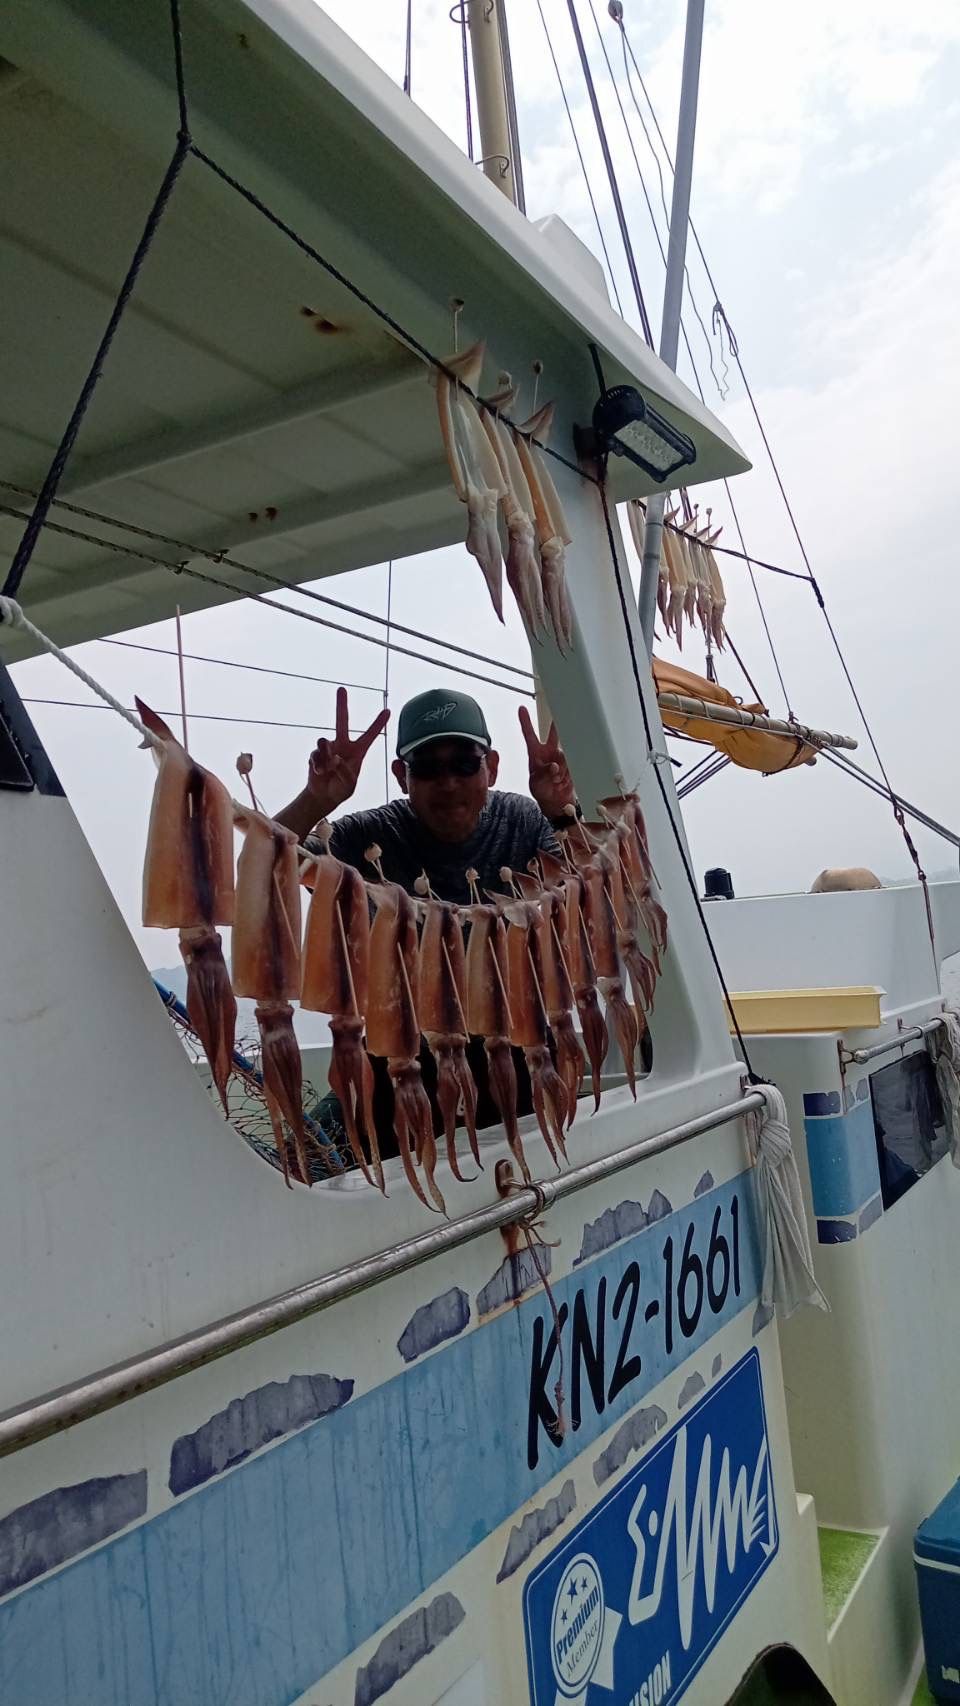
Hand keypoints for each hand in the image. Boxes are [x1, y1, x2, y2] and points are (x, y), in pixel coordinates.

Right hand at [306, 688, 389, 815]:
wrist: (324, 796)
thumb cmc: (341, 789)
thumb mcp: (349, 785)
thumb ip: (345, 772)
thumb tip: (335, 758)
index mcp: (357, 752)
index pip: (370, 736)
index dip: (378, 724)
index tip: (388, 711)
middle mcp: (343, 746)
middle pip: (342, 722)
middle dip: (341, 705)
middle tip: (341, 689)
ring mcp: (328, 749)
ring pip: (324, 741)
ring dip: (325, 753)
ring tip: (327, 767)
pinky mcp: (316, 754)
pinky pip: (315, 755)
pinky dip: (318, 764)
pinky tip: (319, 772)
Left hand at [518, 705, 575, 821]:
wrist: (556, 801)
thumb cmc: (542, 790)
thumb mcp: (537, 784)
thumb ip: (544, 774)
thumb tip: (554, 765)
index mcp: (535, 754)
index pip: (529, 735)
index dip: (525, 721)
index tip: (521, 709)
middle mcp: (548, 752)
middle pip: (553, 734)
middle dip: (556, 725)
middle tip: (559, 713)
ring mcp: (561, 757)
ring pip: (564, 757)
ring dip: (561, 771)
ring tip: (556, 780)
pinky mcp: (571, 763)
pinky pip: (572, 765)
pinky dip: (568, 775)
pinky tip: (563, 781)